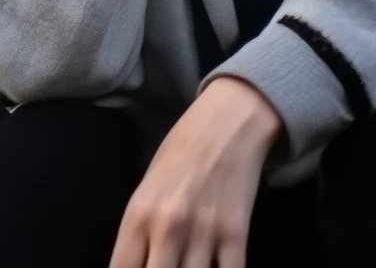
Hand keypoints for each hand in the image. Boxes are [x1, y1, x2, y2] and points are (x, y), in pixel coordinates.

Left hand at [109, 76, 284, 267]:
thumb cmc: (183, 151)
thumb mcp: (150, 187)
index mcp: (138, 213)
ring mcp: (203, 232)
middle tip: (168, 265)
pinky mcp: (236, 234)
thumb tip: (139, 265)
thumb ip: (142, 232)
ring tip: (188, 263)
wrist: (229, 121)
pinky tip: (216, 265)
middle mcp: (167, 227)